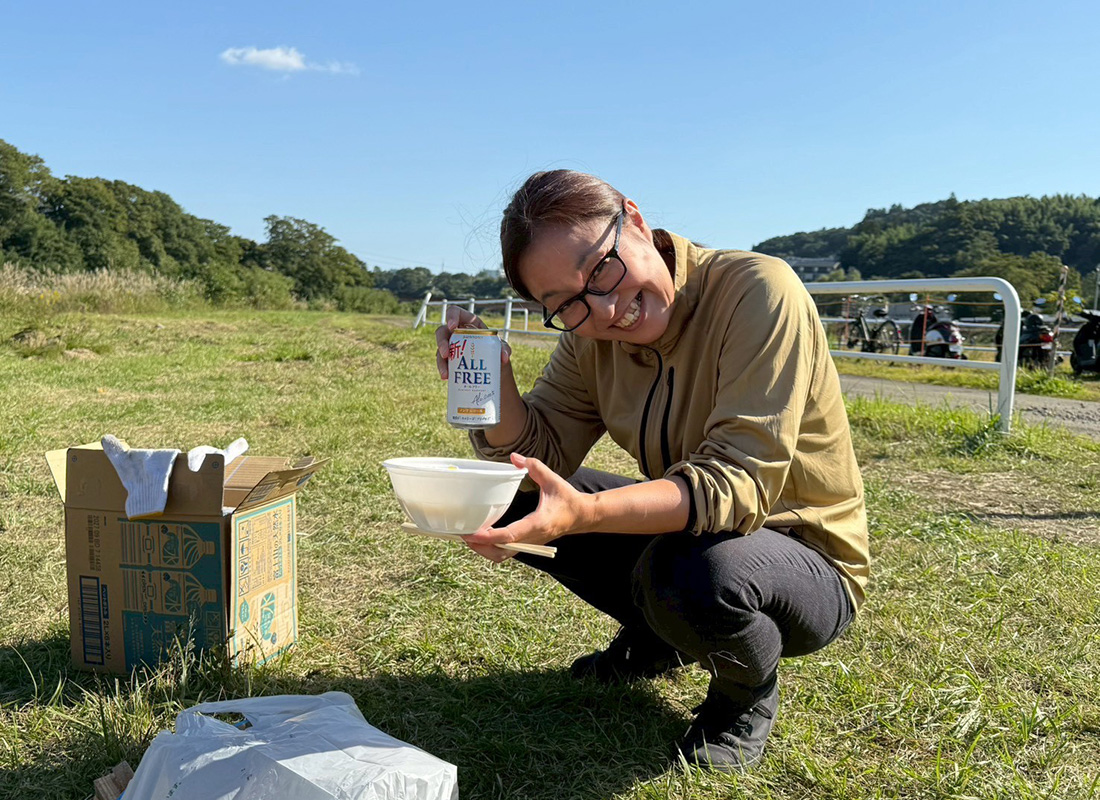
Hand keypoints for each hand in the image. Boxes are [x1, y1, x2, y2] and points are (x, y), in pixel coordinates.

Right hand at [435, 305, 511, 379]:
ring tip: (446, 373)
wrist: (494, 369)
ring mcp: (451, 346)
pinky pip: (442, 362)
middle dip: (441, 341)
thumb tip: (504, 357)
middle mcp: (456, 333)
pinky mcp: (449, 359)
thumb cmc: (496, 352)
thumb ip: (504, 349)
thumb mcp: (502, 349)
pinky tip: (446, 377)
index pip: (455, 312)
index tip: (452, 326)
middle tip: (446, 353)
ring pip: (440, 349)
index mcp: (468, 323)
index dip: (451, 316)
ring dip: (440, 361)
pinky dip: (443, 370)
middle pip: (442, 331)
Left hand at [462, 453, 590, 562]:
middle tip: (462, 533)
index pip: (510, 535)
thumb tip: (515, 457)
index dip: (489, 537)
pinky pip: (506, 552)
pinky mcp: (528, 544)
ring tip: (468, 536)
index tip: (472, 533)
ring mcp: (530, 543)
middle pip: (501, 552)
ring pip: (502, 555)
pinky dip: (492, 548)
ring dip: (484, 550)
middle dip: (480, 547)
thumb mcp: (552, 480)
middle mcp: (532, 538)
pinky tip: (482, 537)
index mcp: (538, 524)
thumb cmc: (568, 499)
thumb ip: (534, 466)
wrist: (583, 516)